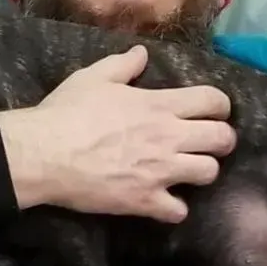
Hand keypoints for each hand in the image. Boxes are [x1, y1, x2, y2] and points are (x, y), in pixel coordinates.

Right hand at [0, 45, 234, 221]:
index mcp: (160, 105)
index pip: (212, 100)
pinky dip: (175, 208)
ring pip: (209, 173)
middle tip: (210, 143)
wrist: (45, 154)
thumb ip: (123, 65)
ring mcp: (160, 171)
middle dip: (222, 140)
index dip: (221, 106)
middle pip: (221, 139)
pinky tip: (165, 202)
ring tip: (189, 171)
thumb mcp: (93, 77)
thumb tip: (142, 54)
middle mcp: (169, 137)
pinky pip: (178, 211)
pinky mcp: (145, 200)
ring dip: (203, 171)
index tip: (215, 111)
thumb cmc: (68, 112)